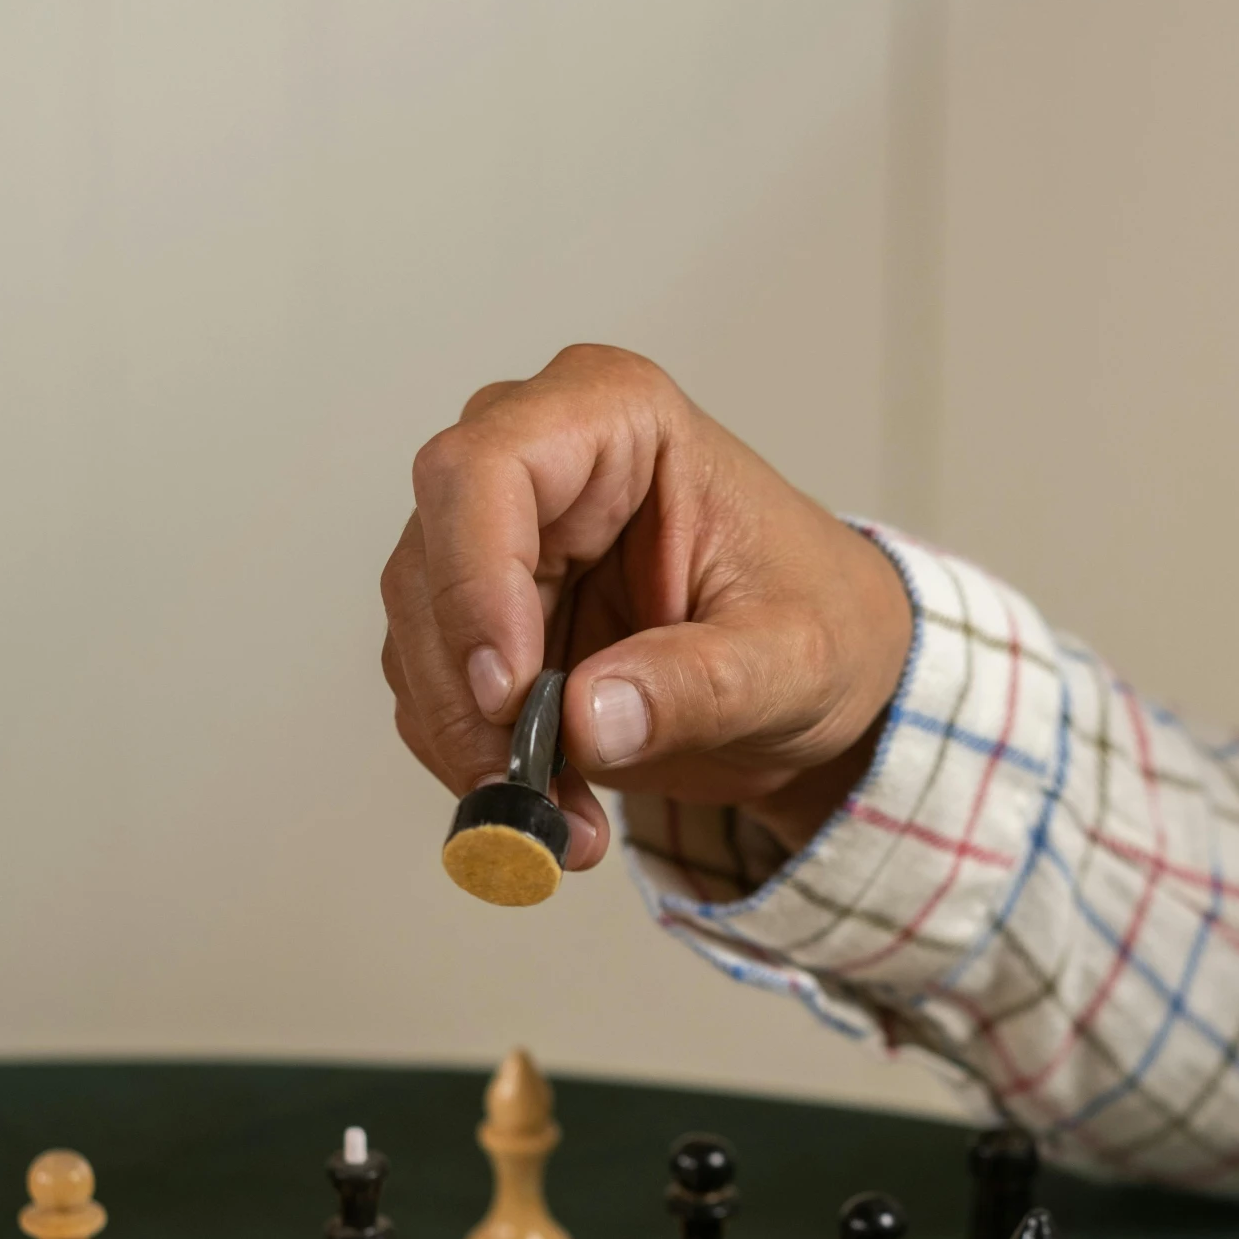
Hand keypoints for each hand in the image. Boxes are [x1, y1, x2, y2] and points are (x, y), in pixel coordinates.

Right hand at [380, 345, 914, 870]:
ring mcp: (497, 545)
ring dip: (471, 746)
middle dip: (467, 693)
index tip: (508, 691)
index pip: (489, 468)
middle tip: (527, 786)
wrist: (810, 679)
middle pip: (430, 561)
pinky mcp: (481, 624)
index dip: (476, 579)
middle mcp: (536, 465)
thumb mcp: (791, 662)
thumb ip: (697, 685)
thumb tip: (585, 720)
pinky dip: (477, 765)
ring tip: (565, 821)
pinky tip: (553, 807)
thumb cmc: (819, 624)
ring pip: (419, 639)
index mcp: (615, 418)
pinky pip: (434, 696)